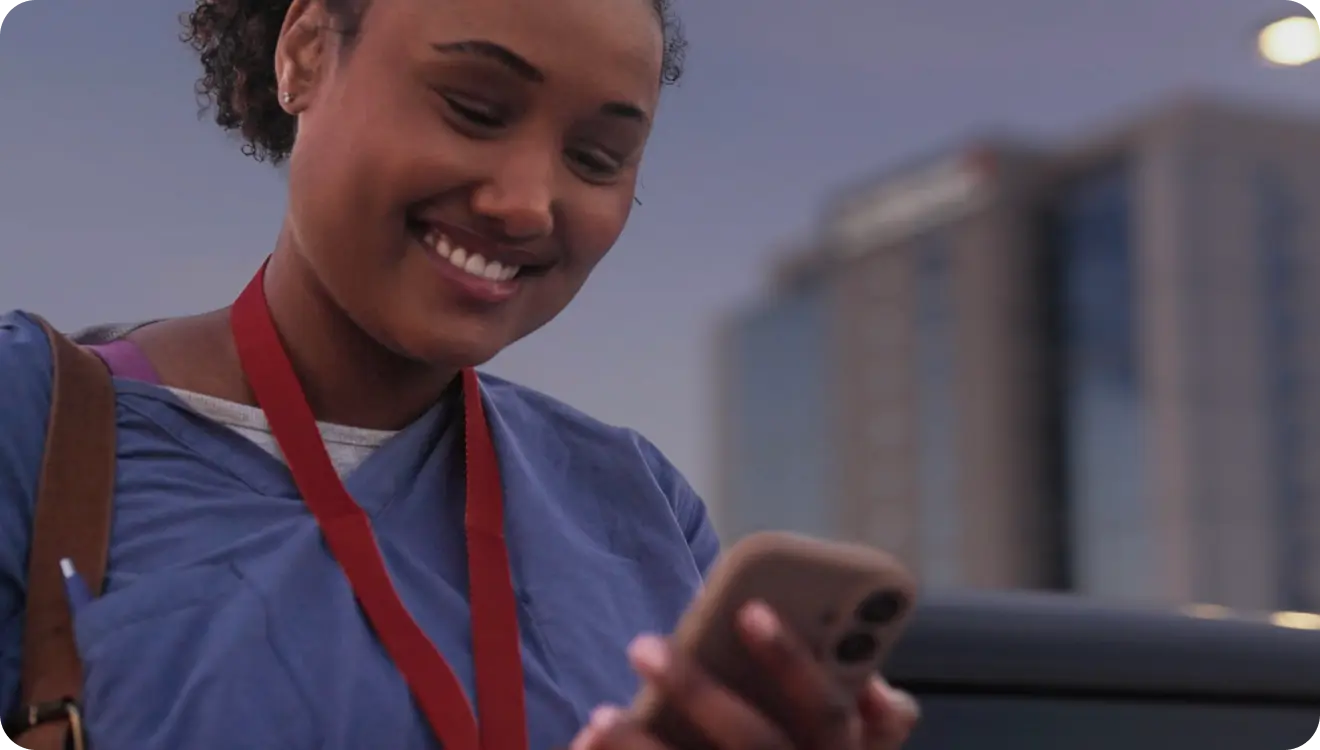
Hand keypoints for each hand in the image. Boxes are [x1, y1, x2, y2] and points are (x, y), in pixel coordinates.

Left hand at [570, 601, 919, 749]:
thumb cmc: (792, 746)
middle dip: (698, 693)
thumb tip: (868, 685)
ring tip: (600, 714)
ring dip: (642, 749)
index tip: (748, 610)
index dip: (794, 662)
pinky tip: (586, 744)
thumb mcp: (826, 730)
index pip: (827, 710)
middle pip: (755, 744)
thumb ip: (846, 697)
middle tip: (641, 645)